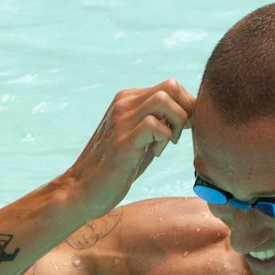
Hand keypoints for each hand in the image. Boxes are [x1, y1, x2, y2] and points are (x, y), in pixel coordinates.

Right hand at [62, 80, 196, 219]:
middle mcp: (124, 103)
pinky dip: (164, 138)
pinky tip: (155, 153)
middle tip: (180, 134)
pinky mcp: (123, 140)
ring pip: (163, 100)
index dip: (186, 106)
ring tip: (168, 143)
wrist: (84, 188)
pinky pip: (154, 125)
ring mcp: (122, 120)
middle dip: (186, 110)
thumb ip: (159, 121)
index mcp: (128, 99)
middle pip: (170, 86)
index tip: (184, 129)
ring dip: (176, 122)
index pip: (170, 86)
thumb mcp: (141, 136)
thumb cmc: (117, 166)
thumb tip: (190, 113)